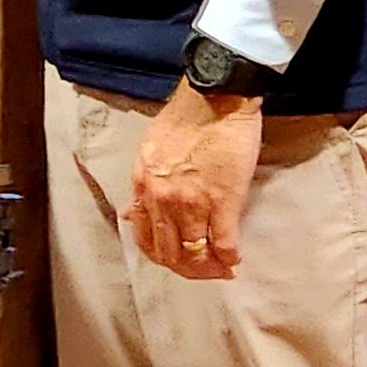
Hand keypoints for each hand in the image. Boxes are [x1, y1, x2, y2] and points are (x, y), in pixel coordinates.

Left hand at [126, 84, 262, 277]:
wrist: (215, 96)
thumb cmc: (185, 118)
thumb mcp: (149, 152)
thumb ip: (143, 186)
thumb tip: (131, 213)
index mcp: (144, 187)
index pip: (146, 240)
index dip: (164, 257)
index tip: (179, 260)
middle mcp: (163, 200)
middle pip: (170, 254)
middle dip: (188, 270)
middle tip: (204, 270)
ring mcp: (192, 203)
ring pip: (196, 255)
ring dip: (210, 268)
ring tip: (222, 268)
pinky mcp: (223, 200)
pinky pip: (224, 244)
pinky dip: (230, 258)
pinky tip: (235, 259)